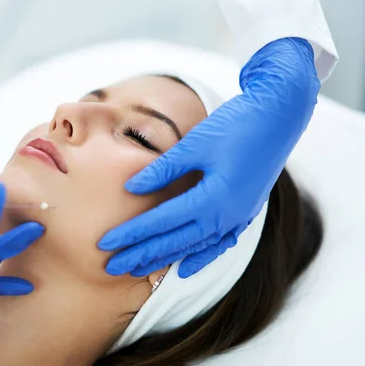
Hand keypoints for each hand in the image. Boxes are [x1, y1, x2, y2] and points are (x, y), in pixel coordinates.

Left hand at [98, 38, 319, 277]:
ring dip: (165, 259)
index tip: (105, 245)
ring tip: (139, 271)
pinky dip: (201, 257)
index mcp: (212, 199)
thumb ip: (163, 169)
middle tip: (112, 268)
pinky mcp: (245, 211)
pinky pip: (219, 243)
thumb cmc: (236, 124)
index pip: (161, 222)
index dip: (132, 234)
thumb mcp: (195, 144)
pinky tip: (186, 268)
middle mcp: (226, 216)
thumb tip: (130, 187)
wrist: (280, 115)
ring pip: (194, 247)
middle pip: (175, 242)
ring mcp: (238, 217)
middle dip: (142, 255)